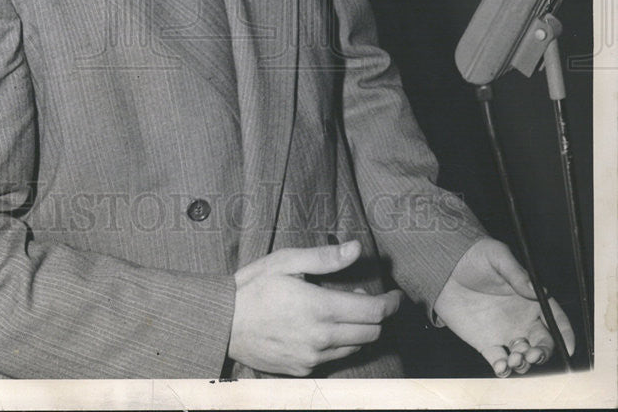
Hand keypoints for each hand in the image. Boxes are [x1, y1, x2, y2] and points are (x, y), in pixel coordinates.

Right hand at [228, 240, 402, 375]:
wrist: (223, 323)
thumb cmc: (253, 287)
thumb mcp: (286, 261)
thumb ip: (325, 258)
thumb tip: (356, 249)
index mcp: (320, 308)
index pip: (373, 312)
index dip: (391, 303)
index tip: (396, 296)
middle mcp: (321, 338)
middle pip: (371, 333)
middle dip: (379, 316)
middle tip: (373, 300)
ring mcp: (312, 357)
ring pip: (355, 347)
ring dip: (361, 330)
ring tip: (349, 312)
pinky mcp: (302, 369)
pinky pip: (333, 358)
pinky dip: (339, 342)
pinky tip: (326, 327)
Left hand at [434, 237, 574, 376]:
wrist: (445, 266)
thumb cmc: (476, 256)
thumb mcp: (497, 256)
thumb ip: (517, 273)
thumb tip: (536, 290)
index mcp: (532, 300)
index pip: (556, 320)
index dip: (565, 335)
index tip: (568, 348)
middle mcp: (523, 320)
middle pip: (543, 344)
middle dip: (543, 353)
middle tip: (532, 353)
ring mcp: (505, 333)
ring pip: (524, 357)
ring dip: (524, 363)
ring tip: (514, 357)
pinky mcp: (486, 343)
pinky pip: (500, 362)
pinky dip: (503, 369)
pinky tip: (501, 366)